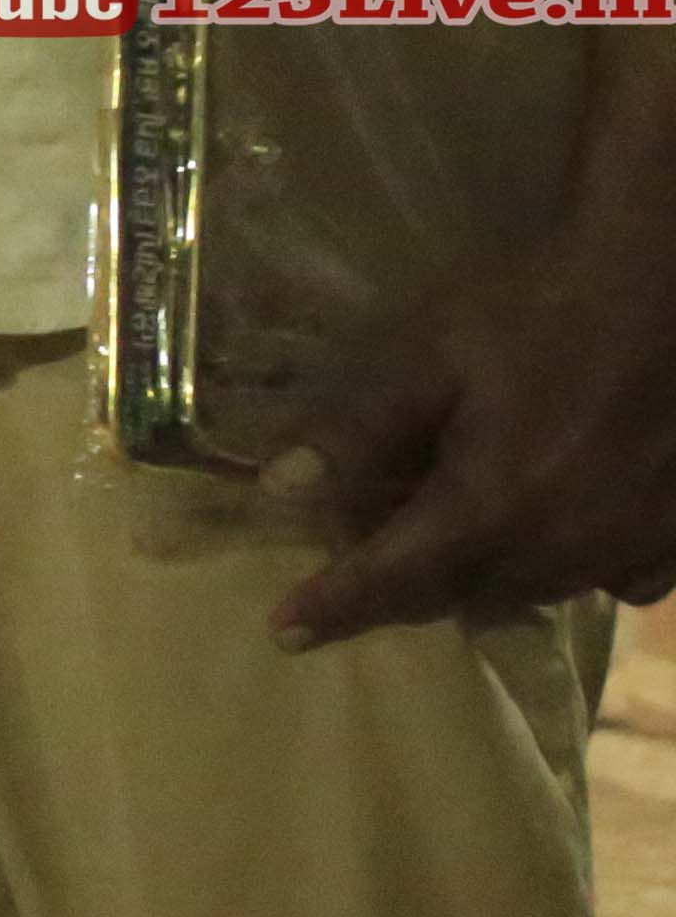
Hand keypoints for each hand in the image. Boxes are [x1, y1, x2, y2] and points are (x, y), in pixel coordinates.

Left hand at [269, 212, 675, 645]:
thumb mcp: (430, 355)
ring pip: (532, 592)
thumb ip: (358, 429)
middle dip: (401, 589)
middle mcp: (563, 549)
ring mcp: (630, 548)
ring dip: (478, 580)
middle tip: (357, 565)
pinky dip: (561, 570)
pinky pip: (611, 581)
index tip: (284, 633)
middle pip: (461, 594)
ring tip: (440, 551)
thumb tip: (279, 488)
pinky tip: (544, 534)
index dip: (335, 605)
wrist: (667, 284)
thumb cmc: (539, 310)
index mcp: (494, 508)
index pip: (394, 579)